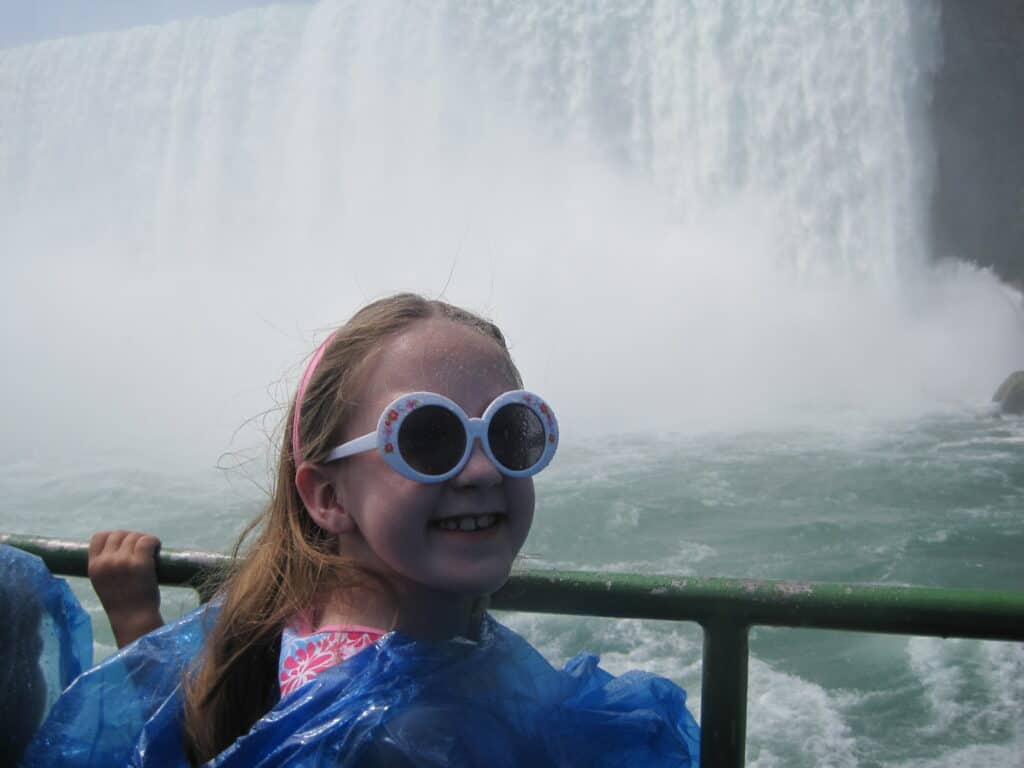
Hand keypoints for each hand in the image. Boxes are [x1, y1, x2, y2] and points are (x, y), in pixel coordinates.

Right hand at [88, 530, 164, 647]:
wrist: (133, 620)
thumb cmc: (121, 604)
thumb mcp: (104, 583)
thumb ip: (107, 566)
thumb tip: (119, 548)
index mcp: (94, 567)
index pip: (98, 537)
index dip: (112, 537)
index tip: (123, 544)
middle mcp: (106, 562)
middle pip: (118, 534)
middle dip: (130, 538)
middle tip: (140, 549)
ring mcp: (123, 561)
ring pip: (134, 536)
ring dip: (143, 540)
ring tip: (150, 550)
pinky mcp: (140, 563)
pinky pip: (147, 540)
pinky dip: (153, 541)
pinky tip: (157, 548)